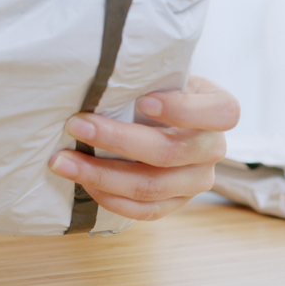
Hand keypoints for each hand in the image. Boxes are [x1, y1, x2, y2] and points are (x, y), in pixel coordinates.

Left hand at [49, 76, 239, 220]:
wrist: (163, 119)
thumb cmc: (159, 89)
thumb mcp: (163, 75)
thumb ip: (148, 77)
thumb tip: (102, 77)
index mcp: (220, 110)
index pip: (221, 113)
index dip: (183, 110)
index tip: (142, 101)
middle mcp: (213, 149)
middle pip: (170, 152)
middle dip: (116, 139)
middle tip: (75, 125)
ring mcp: (197, 181)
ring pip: (152, 186)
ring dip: (101, 175)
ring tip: (63, 161)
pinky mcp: (176, 203)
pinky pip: (145, 211)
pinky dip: (110, 198)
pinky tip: (84, 183)